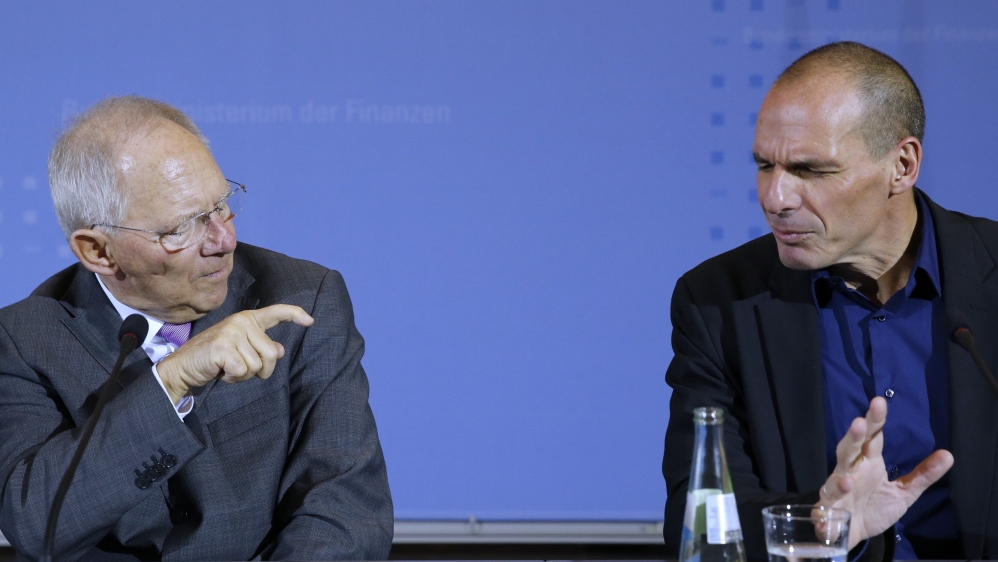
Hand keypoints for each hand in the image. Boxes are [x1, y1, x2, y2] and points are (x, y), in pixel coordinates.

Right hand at [157, 305, 314, 403]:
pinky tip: (220, 372)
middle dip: (260, 370)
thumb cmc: (215, 360)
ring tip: (227, 368)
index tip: (310, 321)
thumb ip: (261, 348)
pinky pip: (243, 371)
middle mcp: (241, 322)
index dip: (296, 315)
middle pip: (271, 355)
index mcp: (248, 319)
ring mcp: (231, 333)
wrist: (183, 367)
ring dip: (244, 375)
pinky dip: (233, 378)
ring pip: (257, 366)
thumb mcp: (241, 351)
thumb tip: (280, 349)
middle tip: (238, 368)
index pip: (277, 312)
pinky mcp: (222, 347)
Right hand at [817, 397, 953, 548]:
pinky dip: (835, 492)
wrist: (850, 535)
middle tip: (861, 420)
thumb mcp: (903, 493)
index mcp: (868, 463)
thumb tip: (948, 454)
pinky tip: (844, 486)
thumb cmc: (873, 509)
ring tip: (850, 460)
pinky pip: (830, 498)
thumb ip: (922, 475)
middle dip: (855, 433)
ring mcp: (838, 487)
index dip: (875, 421)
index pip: (872, 438)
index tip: (879, 402)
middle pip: (851, 446)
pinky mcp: (829, 506)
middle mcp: (851, 470)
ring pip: (837, 468)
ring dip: (843, 463)